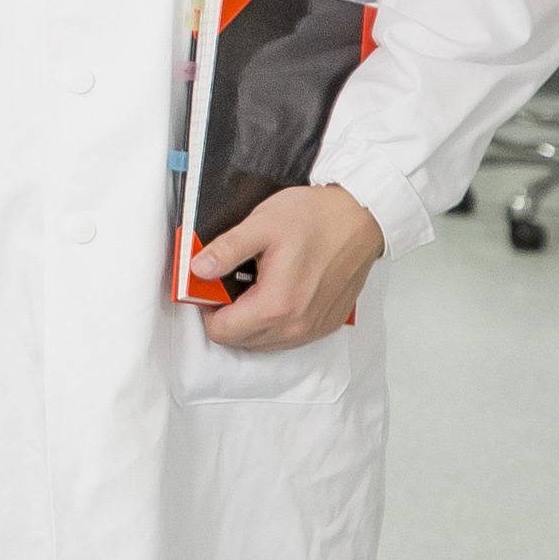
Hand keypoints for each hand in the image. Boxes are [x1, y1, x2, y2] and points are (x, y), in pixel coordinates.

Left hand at [193, 183, 384, 351]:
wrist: (360, 217)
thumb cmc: (316, 218)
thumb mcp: (261, 225)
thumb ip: (225, 251)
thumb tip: (198, 269)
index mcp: (277, 305)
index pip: (221, 331)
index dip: (208, 306)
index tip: (210, 285)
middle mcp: (297, 326)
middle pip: (239, 340)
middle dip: (226, 314)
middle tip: (231, 280)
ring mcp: (313, 329)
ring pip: (262, 342)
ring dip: (249, 320)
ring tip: (255, 284)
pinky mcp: (325, 325)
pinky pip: (285, 338)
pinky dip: (272, 322)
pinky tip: (275, 292)